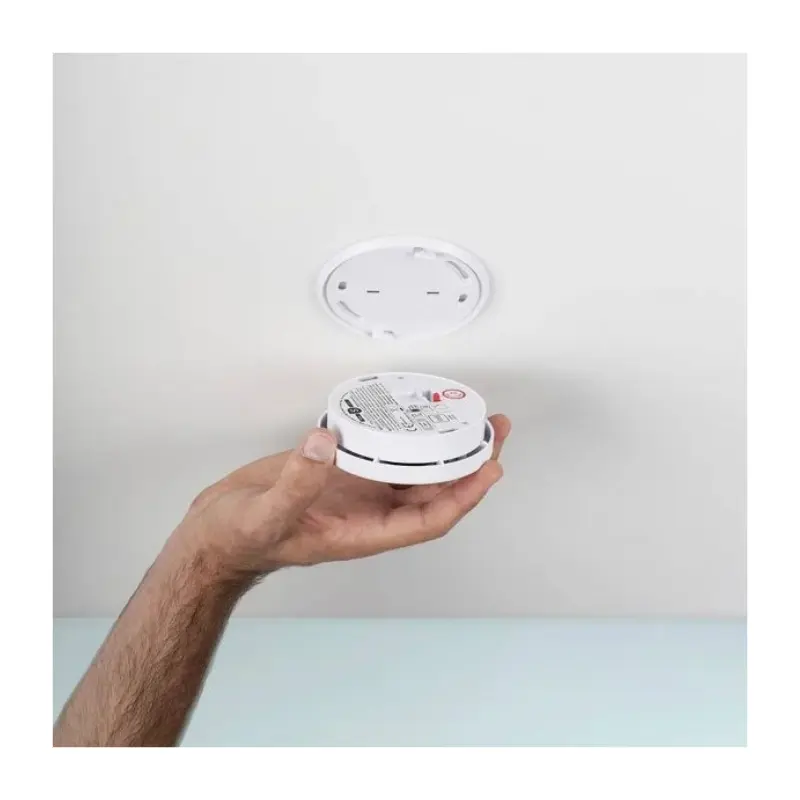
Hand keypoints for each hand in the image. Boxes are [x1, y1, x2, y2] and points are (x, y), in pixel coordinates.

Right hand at [168, 414, 510, 578]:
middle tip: (493, 431)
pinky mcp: (338, 472)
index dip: (464, 496)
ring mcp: (355, 492)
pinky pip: (382, 454)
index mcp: (361, 534)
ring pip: (413, 472)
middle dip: (468, 465)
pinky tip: (413, 417)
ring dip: (444, 450)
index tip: (489, 468)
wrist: (215, 535)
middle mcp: (367, 513)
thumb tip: (327, 444)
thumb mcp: (264, 515)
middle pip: (434, 492)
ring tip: (469, 419)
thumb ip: (296, 483)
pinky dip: (405, 437)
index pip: (429, 520)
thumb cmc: (240, 540)